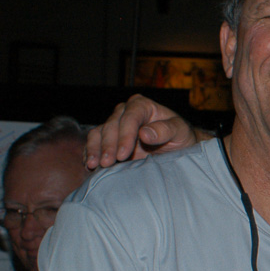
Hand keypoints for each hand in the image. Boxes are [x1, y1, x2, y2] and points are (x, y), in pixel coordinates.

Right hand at [85, 94, 203, 168]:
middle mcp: (125, 111)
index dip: (125, 136)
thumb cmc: (180, 136)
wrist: (176, 147)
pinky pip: (94, 142)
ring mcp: (115, 124)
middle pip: (111, 126)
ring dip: (95, 149)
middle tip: (107, 163)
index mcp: (142, 105)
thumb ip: (165, 130)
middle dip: (108, 146)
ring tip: (93, 165)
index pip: (130, 118)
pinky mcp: (108, 137)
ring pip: (99, 133)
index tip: (123, 154)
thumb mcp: (180, 132)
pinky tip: (89, 164)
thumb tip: (144, 133)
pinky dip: (90, 152)